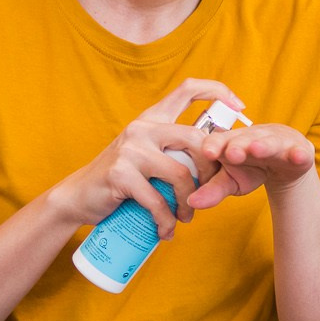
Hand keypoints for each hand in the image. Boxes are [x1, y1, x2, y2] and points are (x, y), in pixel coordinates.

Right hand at [48, 78, 241, 237]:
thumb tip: (216, 157)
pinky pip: (158, 200)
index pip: (188, 89)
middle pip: (196, 138)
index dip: (218, 92)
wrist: (78, 197)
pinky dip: (166, 220)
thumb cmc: (121, 179)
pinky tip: (166, 231)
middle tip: (211, 192)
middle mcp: (142, 127)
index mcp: (152, 118)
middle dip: (212, 169)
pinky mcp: (121, 175)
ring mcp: (130, 150)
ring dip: (190, 203)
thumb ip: (173, 149)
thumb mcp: (146, 154)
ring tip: (186, 218)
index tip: (240, 108)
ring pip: (181, 174)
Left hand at [189, 123, 317, 204]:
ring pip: (269, 142)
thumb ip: (212, 190)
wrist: (283, 160)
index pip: (219, 141)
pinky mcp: (298, 149)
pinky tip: (297, 156)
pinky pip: (298, 151)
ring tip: (257, 149)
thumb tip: (191, 203)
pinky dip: (298, 153)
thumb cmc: (250, 167)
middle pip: (244, 140)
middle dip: (238, 145)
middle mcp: (252, 138)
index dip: (214, 145)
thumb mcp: (230, 181)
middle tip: (232, 153)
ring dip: (263, 145)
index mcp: (230, 143)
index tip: (207, 152)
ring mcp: (276, 142)